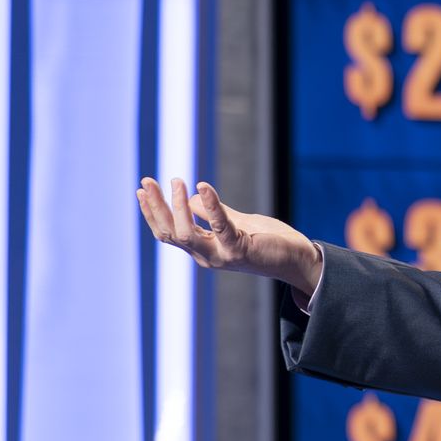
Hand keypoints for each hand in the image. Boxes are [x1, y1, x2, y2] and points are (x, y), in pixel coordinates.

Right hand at [135, 177, 322, 298]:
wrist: (297, 259)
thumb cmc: (268, 241)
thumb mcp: (236, 223)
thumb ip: (213, 214)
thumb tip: (191, 198)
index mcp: (202, 249)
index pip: (168, 232)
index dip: (153, 212)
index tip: (143, 188)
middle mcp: (206, 256)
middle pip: (170, 232)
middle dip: (155, 207)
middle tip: (146, 182)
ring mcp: (221, 256)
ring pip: (186, 233)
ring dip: (177, 206)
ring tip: (176, 181)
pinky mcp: (239, 250)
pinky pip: (220, 226)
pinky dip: (210, 205)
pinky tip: (202, 187)